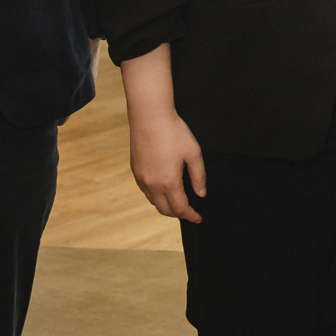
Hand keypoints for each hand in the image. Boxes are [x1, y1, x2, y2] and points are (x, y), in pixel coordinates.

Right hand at [128, 103, 206, 222]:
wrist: (150, 117)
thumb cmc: (174, 132)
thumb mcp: (193, 153)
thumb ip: (198, 176)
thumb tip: (200, 194)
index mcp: (169, 181)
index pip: (180, 208)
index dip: (191, 215)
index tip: (198, 218)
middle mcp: (152, 184)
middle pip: (165, 210)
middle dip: (178, 214)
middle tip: (189, 212)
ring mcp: (141, 178)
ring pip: (153, 201)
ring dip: (166, 205)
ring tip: (178, 202)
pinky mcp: (135, 170)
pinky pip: (146, 191)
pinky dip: (156, 195)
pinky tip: (164, 189)